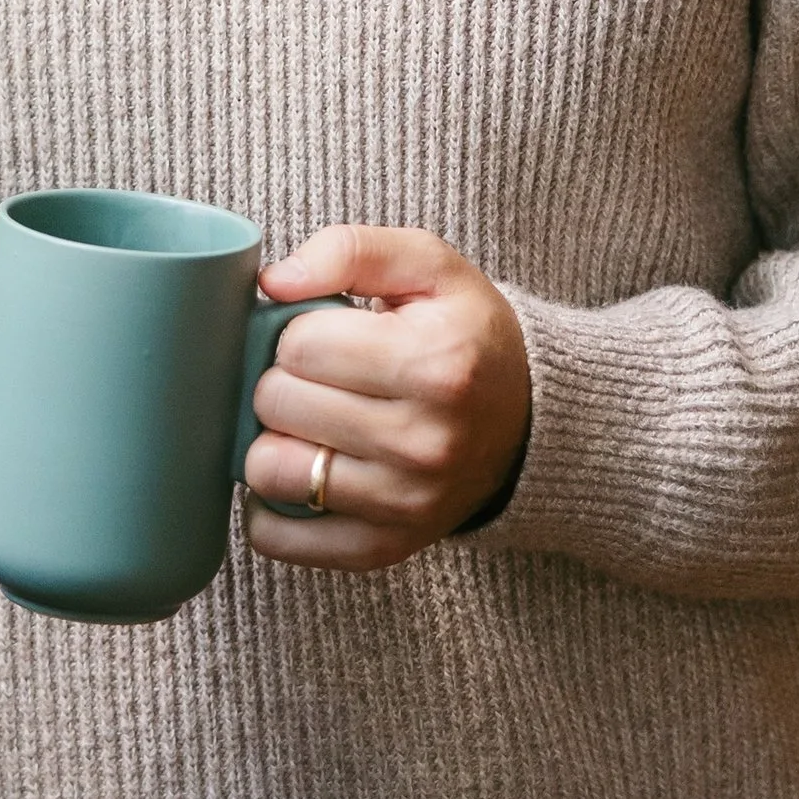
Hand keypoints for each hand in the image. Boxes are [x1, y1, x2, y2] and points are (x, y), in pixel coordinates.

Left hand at [242, 224, 531, 572]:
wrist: (530, 422)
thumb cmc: (466, 336)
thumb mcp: (430, 267)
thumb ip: (350, 250)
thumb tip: (273, 282)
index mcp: (434, 363)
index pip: (298, 343)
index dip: (295, 330)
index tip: (324, 335)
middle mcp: (423, 441)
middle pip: (277, 403)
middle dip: (280, 380)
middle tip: (314, 378)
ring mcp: (404, 503)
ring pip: (269, 471)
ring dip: (272, 441)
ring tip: (305, 424)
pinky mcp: (384, 548)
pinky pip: (281, 539)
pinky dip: (269, 508)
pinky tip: (297, 474)